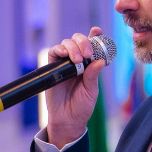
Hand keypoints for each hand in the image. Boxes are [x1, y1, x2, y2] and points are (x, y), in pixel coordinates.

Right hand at [43, 27, 105, 148]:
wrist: (67, 120)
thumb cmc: (81, 107)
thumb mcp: (91, 91)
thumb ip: (93, 75)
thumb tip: (99, 60)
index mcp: (89, 64)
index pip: (93, 45)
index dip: (95, 36)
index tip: (97, 31)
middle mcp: (77, 61)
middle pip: (78, 40)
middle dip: (84, 42)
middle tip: (88, 54)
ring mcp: (64, 63)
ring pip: (67, 43)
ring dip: (73, 47)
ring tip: (78, 60)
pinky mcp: (52, 67)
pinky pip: (54, 52)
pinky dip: (59, 49)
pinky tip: (65, 55)